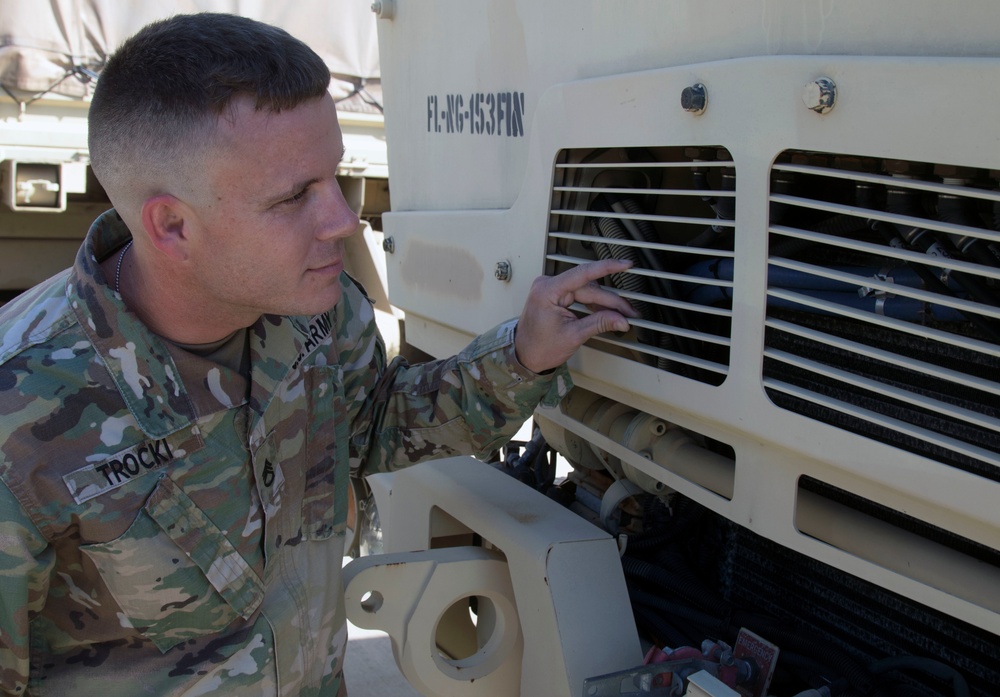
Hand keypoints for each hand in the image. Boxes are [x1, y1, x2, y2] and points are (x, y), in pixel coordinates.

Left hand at [514, 259, 637, 373]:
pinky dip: (593, 304)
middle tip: (629, 312)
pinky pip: (579, 295)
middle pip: (588, 287)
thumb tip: (620, 319)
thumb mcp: (573, 336)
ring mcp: (552, 289)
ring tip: (623, 314)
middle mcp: (548, 285)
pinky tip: (607, 312)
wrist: (524, 356)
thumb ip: (599, 323)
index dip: (607, 267)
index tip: (624, 264)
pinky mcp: (555, 296)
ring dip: (604, 303)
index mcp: (548, 291)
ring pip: (586, 291)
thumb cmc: (539, 347)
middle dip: (611, 301)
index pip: (582, 273)